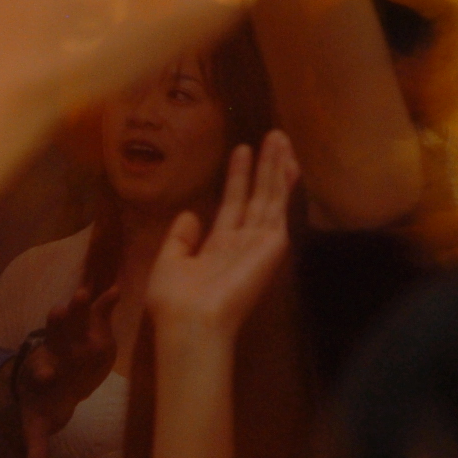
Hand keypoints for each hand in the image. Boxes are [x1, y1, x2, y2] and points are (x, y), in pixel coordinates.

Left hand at [14, 283, 120, 457]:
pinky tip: (116, 290)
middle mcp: (54, 351)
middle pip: (54, 336)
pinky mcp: (87, 330)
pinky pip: (96, 314)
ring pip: (73, 319)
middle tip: (59, 308)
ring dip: (78, 306)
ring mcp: (71, 337)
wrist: (53, 377)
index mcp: (42, 374)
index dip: (42, 372)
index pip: (40, 371)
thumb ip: (36, 440)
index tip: (45, 374)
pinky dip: (104, 303)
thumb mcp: (37, 421)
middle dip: (57, 323)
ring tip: (83, 292)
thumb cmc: (45, 401)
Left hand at [144, 133, 298, 336]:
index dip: (238, 177)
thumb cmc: (175, 299)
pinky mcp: (272, 244)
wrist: (191, 320)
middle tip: (272, 136)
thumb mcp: (170, 261)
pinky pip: (279, 206)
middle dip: (264, 167)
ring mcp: (260, 242)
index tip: (241, 151)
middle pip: (257, 196)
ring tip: (281, 137)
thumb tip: (190, 215)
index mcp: (218, 247)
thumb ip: (181, 237)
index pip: (233, 204)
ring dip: (276, 166)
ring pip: (270, 196)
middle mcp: (243, 242)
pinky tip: (288, 162)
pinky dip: (283, 183)